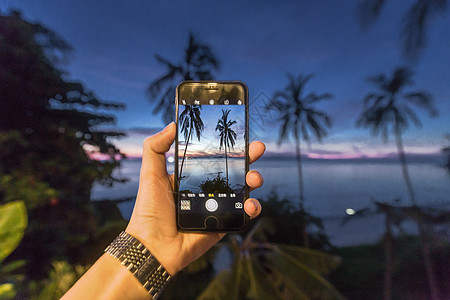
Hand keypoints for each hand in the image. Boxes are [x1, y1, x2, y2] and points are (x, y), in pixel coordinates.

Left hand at [126, 122, 264, 274]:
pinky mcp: (222, 225)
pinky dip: (252, 208)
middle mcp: (207, 190)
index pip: (215, 157)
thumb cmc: (149, 211)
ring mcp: (217, 207)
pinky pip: (243, 215)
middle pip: (235, 170)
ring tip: (254, 179)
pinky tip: (251, 204)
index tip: (241, 135)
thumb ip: (155, 147)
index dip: (230, 147)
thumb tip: (172, 124)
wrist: (153, 247)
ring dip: (254, 181)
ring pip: (243, 190)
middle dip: (249, 158)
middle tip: (257, 149)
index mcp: (192, 176)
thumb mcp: (150, 174)